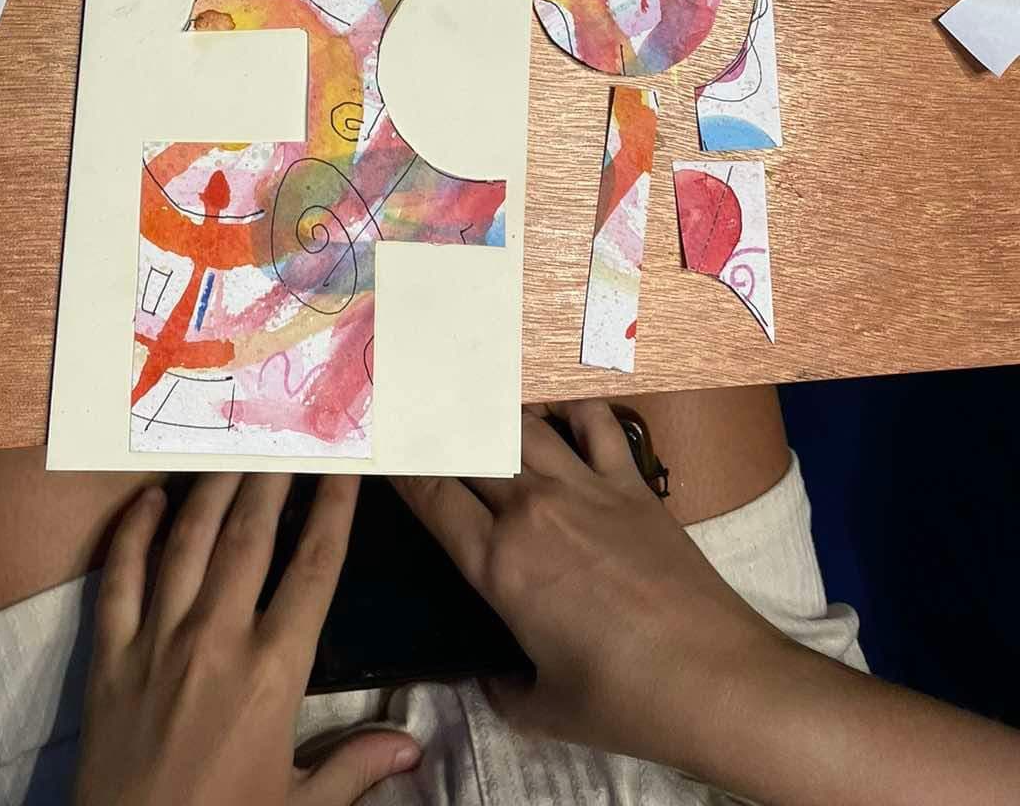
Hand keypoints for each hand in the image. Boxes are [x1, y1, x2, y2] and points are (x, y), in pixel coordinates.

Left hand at [73, 473, 419, 805]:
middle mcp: (217, 640)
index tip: (344, 468)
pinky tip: (150, 498)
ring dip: (212, 488)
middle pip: (251, 537)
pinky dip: (134, 532)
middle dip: (273, 478)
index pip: (314, 572)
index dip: (333, 512)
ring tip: (229, 444)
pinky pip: (120, 578)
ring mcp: (157, 641)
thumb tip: (413, 746)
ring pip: (188, 542)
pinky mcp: (109, 656)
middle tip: (286, 430)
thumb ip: (355, 768)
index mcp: (273, 674)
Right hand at [396, 404, 787, 767]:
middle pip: (467, 444)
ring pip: (522, 422)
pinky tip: (555, 404)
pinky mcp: (633, 484)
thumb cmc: (626, 703)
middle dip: (433, 421)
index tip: (379, 446)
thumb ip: (503, 688)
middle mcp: (534, 510)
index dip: (397, 464)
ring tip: (469, 388)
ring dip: (491, 405)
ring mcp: (586, 488)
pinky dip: (569, 405)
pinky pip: (594, 423)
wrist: (718, 681)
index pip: (430, 494)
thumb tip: (491, 679)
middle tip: (410, 402)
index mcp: (500, 564)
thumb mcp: (544, 710)